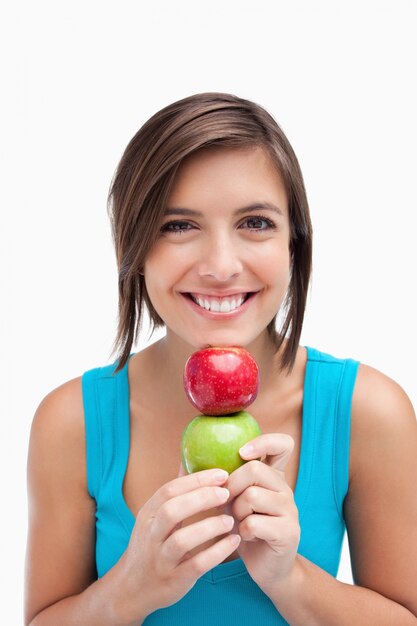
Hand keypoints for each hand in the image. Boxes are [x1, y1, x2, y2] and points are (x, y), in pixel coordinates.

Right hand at [117, 467, 239, 620]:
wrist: (132, 588)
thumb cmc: (151, 544)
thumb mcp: (155, 516)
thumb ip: (173, 491)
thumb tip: (189, 458)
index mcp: (148, 513)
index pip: (169, 489)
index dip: (196, 479)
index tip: (222, 473)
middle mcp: (151, 534)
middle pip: (171, 510)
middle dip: (200, 498)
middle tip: (226, 492)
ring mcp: (161, 558)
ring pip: (181, 540)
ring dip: (208, 527)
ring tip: (230, 519)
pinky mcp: (174, 580)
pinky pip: (195, 565)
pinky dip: (216, 553)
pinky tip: (233, 542)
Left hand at [226, 434, 299, 591]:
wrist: (267, 568)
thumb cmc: (244, 529)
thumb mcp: (233, 500)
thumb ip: (222, 480)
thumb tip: (186, 458)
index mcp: (274, 477)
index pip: (282, 445)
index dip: (263, 442)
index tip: (242, 452)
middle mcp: (285, 489)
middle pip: (255, 469)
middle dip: (232, 486)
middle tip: (226, 503)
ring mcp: (290, 510)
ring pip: (253, 496)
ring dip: (236, 511)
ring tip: (237, 522)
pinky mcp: (288, 532)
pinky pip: (255, 523)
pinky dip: (242, 531)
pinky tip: (245, 537)